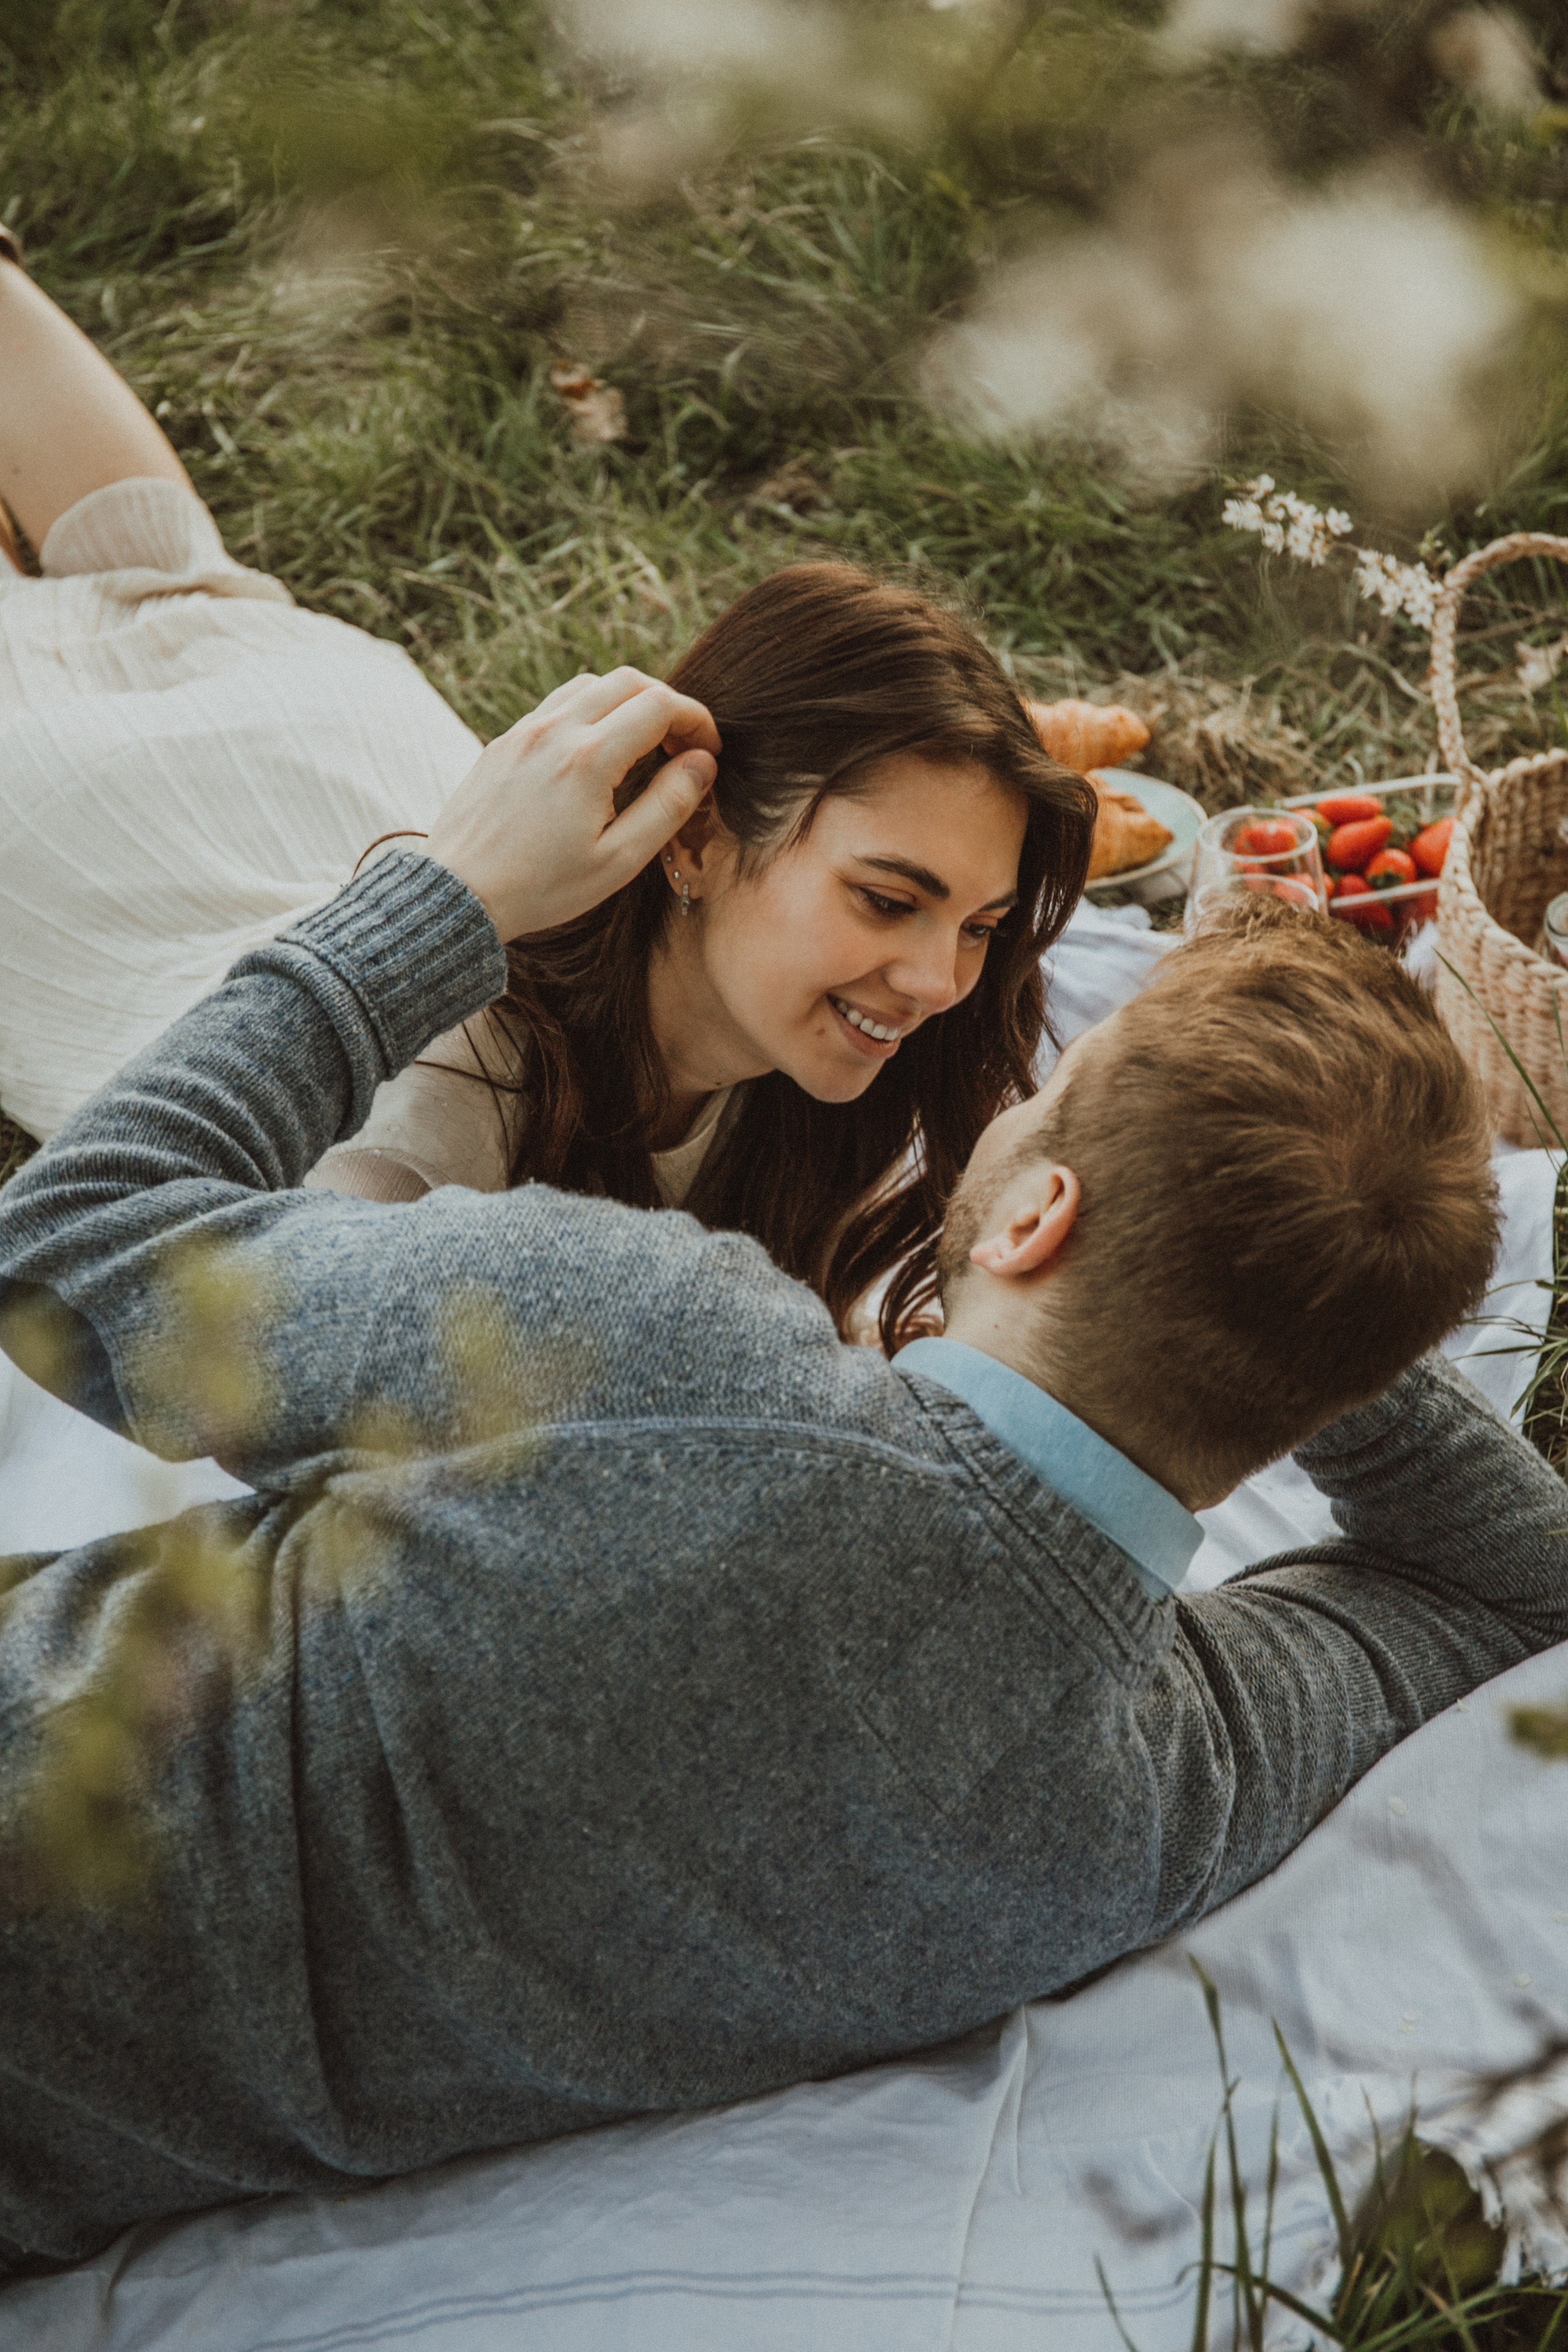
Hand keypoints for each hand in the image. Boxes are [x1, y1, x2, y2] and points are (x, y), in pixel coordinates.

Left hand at [422, 668, 720, 940]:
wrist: (459, 893)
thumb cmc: (541, 888)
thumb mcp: (618, 860)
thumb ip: (667, 807)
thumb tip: (702, 764)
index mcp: (589, 760)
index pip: (660, 705)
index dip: (696, 721)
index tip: (707, 752)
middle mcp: (555, 731)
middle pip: (629, 680)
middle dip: (667, 704)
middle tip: (681, 744)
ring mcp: (524, 731)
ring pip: (590, 684)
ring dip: (626, 701)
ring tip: (641, 744)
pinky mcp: (504, 741)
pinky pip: (556, 704)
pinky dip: (589, 711)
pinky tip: (596, 753)